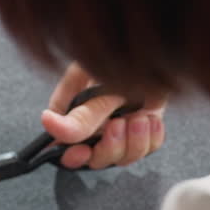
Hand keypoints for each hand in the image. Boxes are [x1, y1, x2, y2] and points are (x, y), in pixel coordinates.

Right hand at [41, 62, 167, 168]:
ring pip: (121, 157)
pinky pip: (145, 149)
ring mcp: (119, 127)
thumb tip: (49, 124)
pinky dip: (150, 138)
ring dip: (133, 142)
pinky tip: (150, 119)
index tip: (81, 151)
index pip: (63, 143)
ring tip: (138, 117)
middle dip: (109, 147)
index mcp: (72, 109)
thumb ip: (81, 113)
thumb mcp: (101, 86)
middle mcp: (94, 122)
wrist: (160, 52)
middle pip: (95, 157)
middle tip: (117, 125)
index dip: (71, 153)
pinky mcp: (142, 129)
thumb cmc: (127, 57)